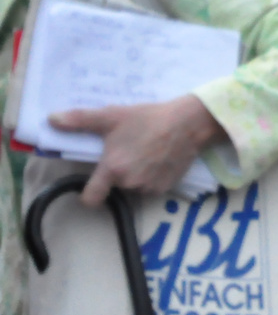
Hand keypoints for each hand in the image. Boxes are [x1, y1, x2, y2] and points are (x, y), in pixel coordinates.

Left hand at [49, 95, 225, 206]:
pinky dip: (153, 177)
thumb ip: (80, 120)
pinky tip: (160, 159)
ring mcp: (150, 187)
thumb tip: (51, 120)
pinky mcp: (166, 187)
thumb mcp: (112, 116)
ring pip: (134, 188)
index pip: (91, 198)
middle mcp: (130, 183)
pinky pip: (151, 188)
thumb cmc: (148, 118)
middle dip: (118, 174)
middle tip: (129, 152)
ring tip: (147, 154)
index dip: (88, 194)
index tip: (93, 184)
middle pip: (115, 187)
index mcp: (113, 169)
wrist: (189, 122)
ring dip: (136, 176)